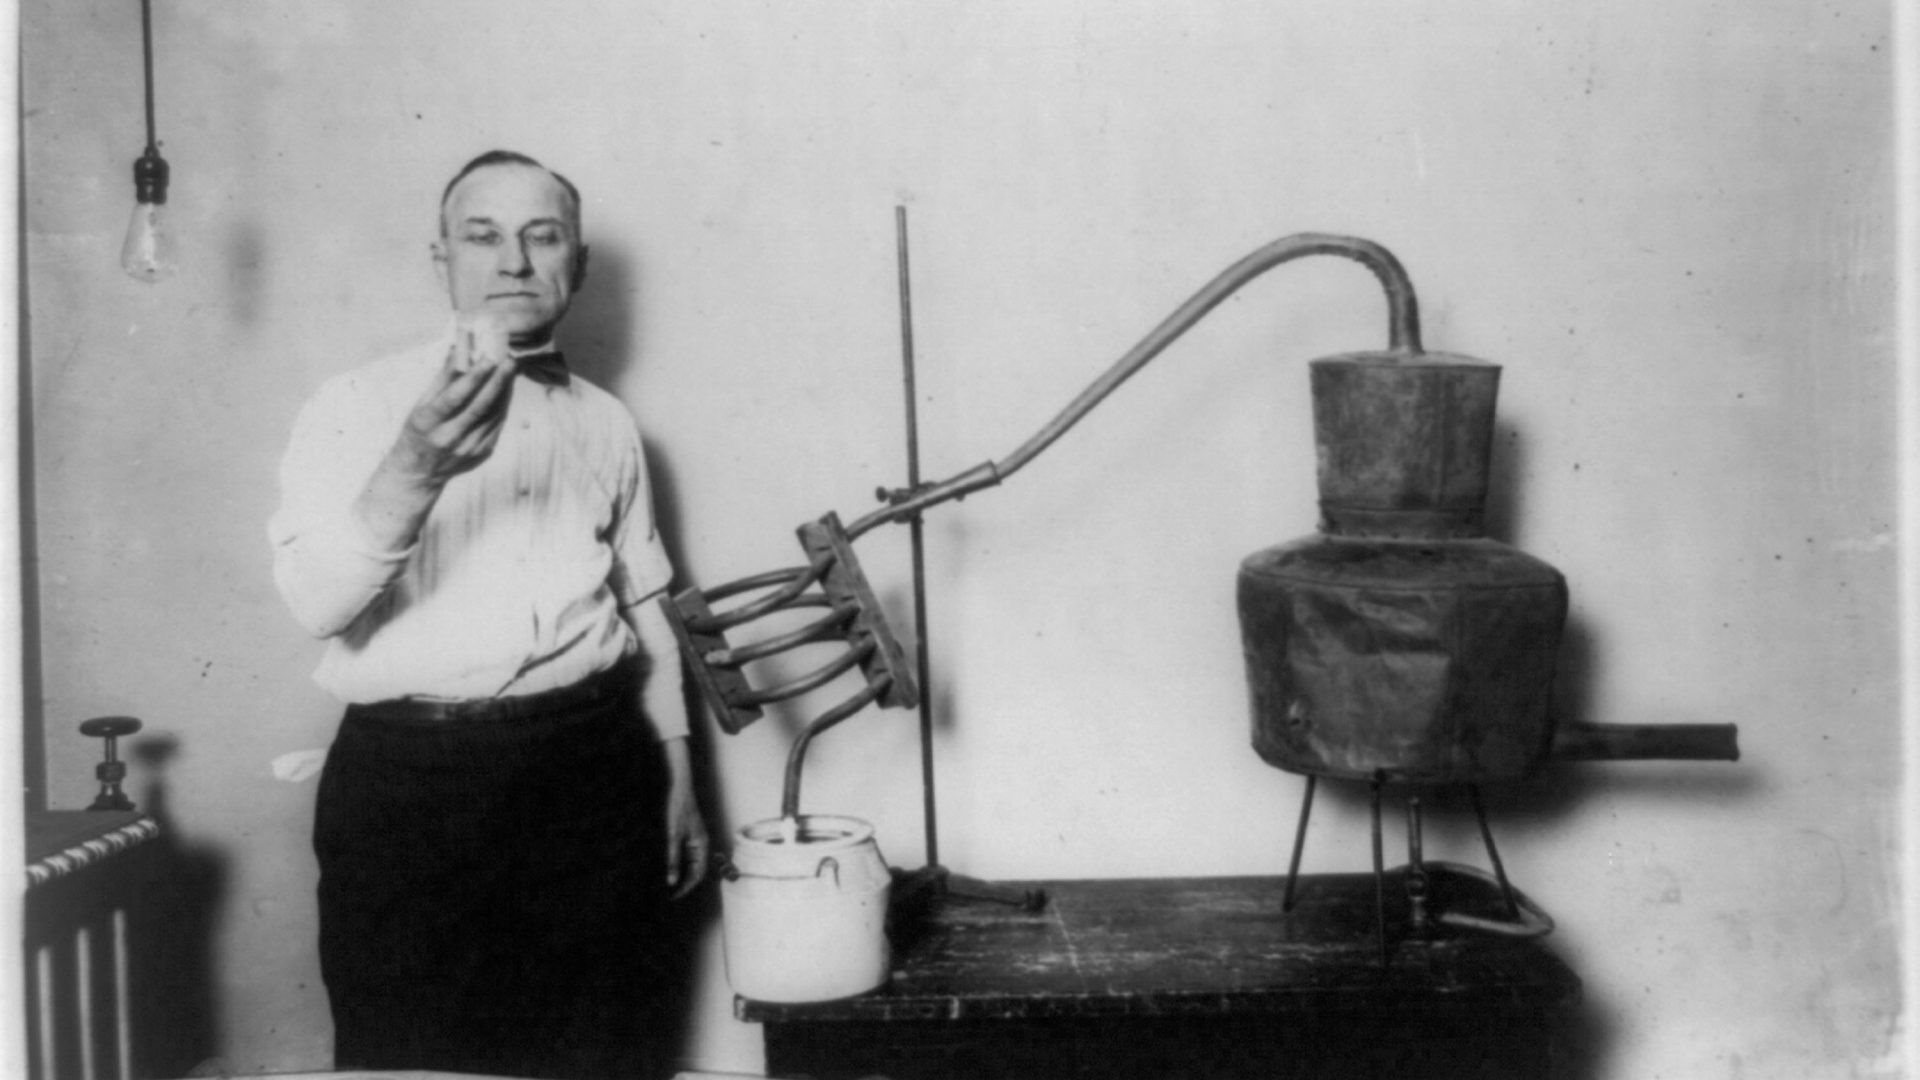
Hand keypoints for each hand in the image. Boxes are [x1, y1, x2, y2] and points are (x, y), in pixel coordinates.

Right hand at [390, 349, 516, 485]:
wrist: (419, 472)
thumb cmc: (418, 430)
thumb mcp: (421, 404)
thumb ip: (442, 379)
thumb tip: (459, 349)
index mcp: (428, 423)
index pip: (454, 398)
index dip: (473, 378)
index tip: (488, 359)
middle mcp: (449, 438)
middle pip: (479, 407)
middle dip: (498, 381)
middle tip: (510, 360)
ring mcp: (468, 449)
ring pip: (493, 415)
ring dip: (505, 390)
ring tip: (510, 369)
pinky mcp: (482, 453)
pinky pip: (497, 424)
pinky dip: (503, 404)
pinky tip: (506, 388)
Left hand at [662, 737, 708, 898]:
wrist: (680, 789)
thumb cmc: (678, 810)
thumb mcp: (673, 836)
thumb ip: (673, 859)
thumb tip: (671, 880)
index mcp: (702, 846)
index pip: (697, 874)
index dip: (686, 887)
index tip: (673, 896)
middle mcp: (701, 844)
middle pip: (696, 871)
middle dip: (684, 883)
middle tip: (668, 894)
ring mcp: (695, 840)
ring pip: (691, 864)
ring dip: (681, 874)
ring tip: (666, 884)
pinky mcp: (688, 835)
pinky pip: (686, 855)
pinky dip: (677, 864)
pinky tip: (666, 867)